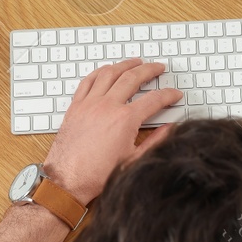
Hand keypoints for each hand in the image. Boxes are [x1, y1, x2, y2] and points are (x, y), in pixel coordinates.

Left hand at [43, 59, 181, 204]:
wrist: (67, 180)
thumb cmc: (96, 174)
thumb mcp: (133, 160)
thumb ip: (155, 141)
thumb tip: (169, 129)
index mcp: (124, 120)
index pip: (154, 99)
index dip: (168, 95)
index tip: (175, 94)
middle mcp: (107, 106)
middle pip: (132, 78)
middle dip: (149, 70)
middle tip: (159, 68)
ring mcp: (89, 104)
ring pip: (109, 73)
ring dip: (125, 65)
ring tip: (135, 62)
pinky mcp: (76, 107)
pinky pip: (88, 81)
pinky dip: (100, 72)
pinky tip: (106, 70)